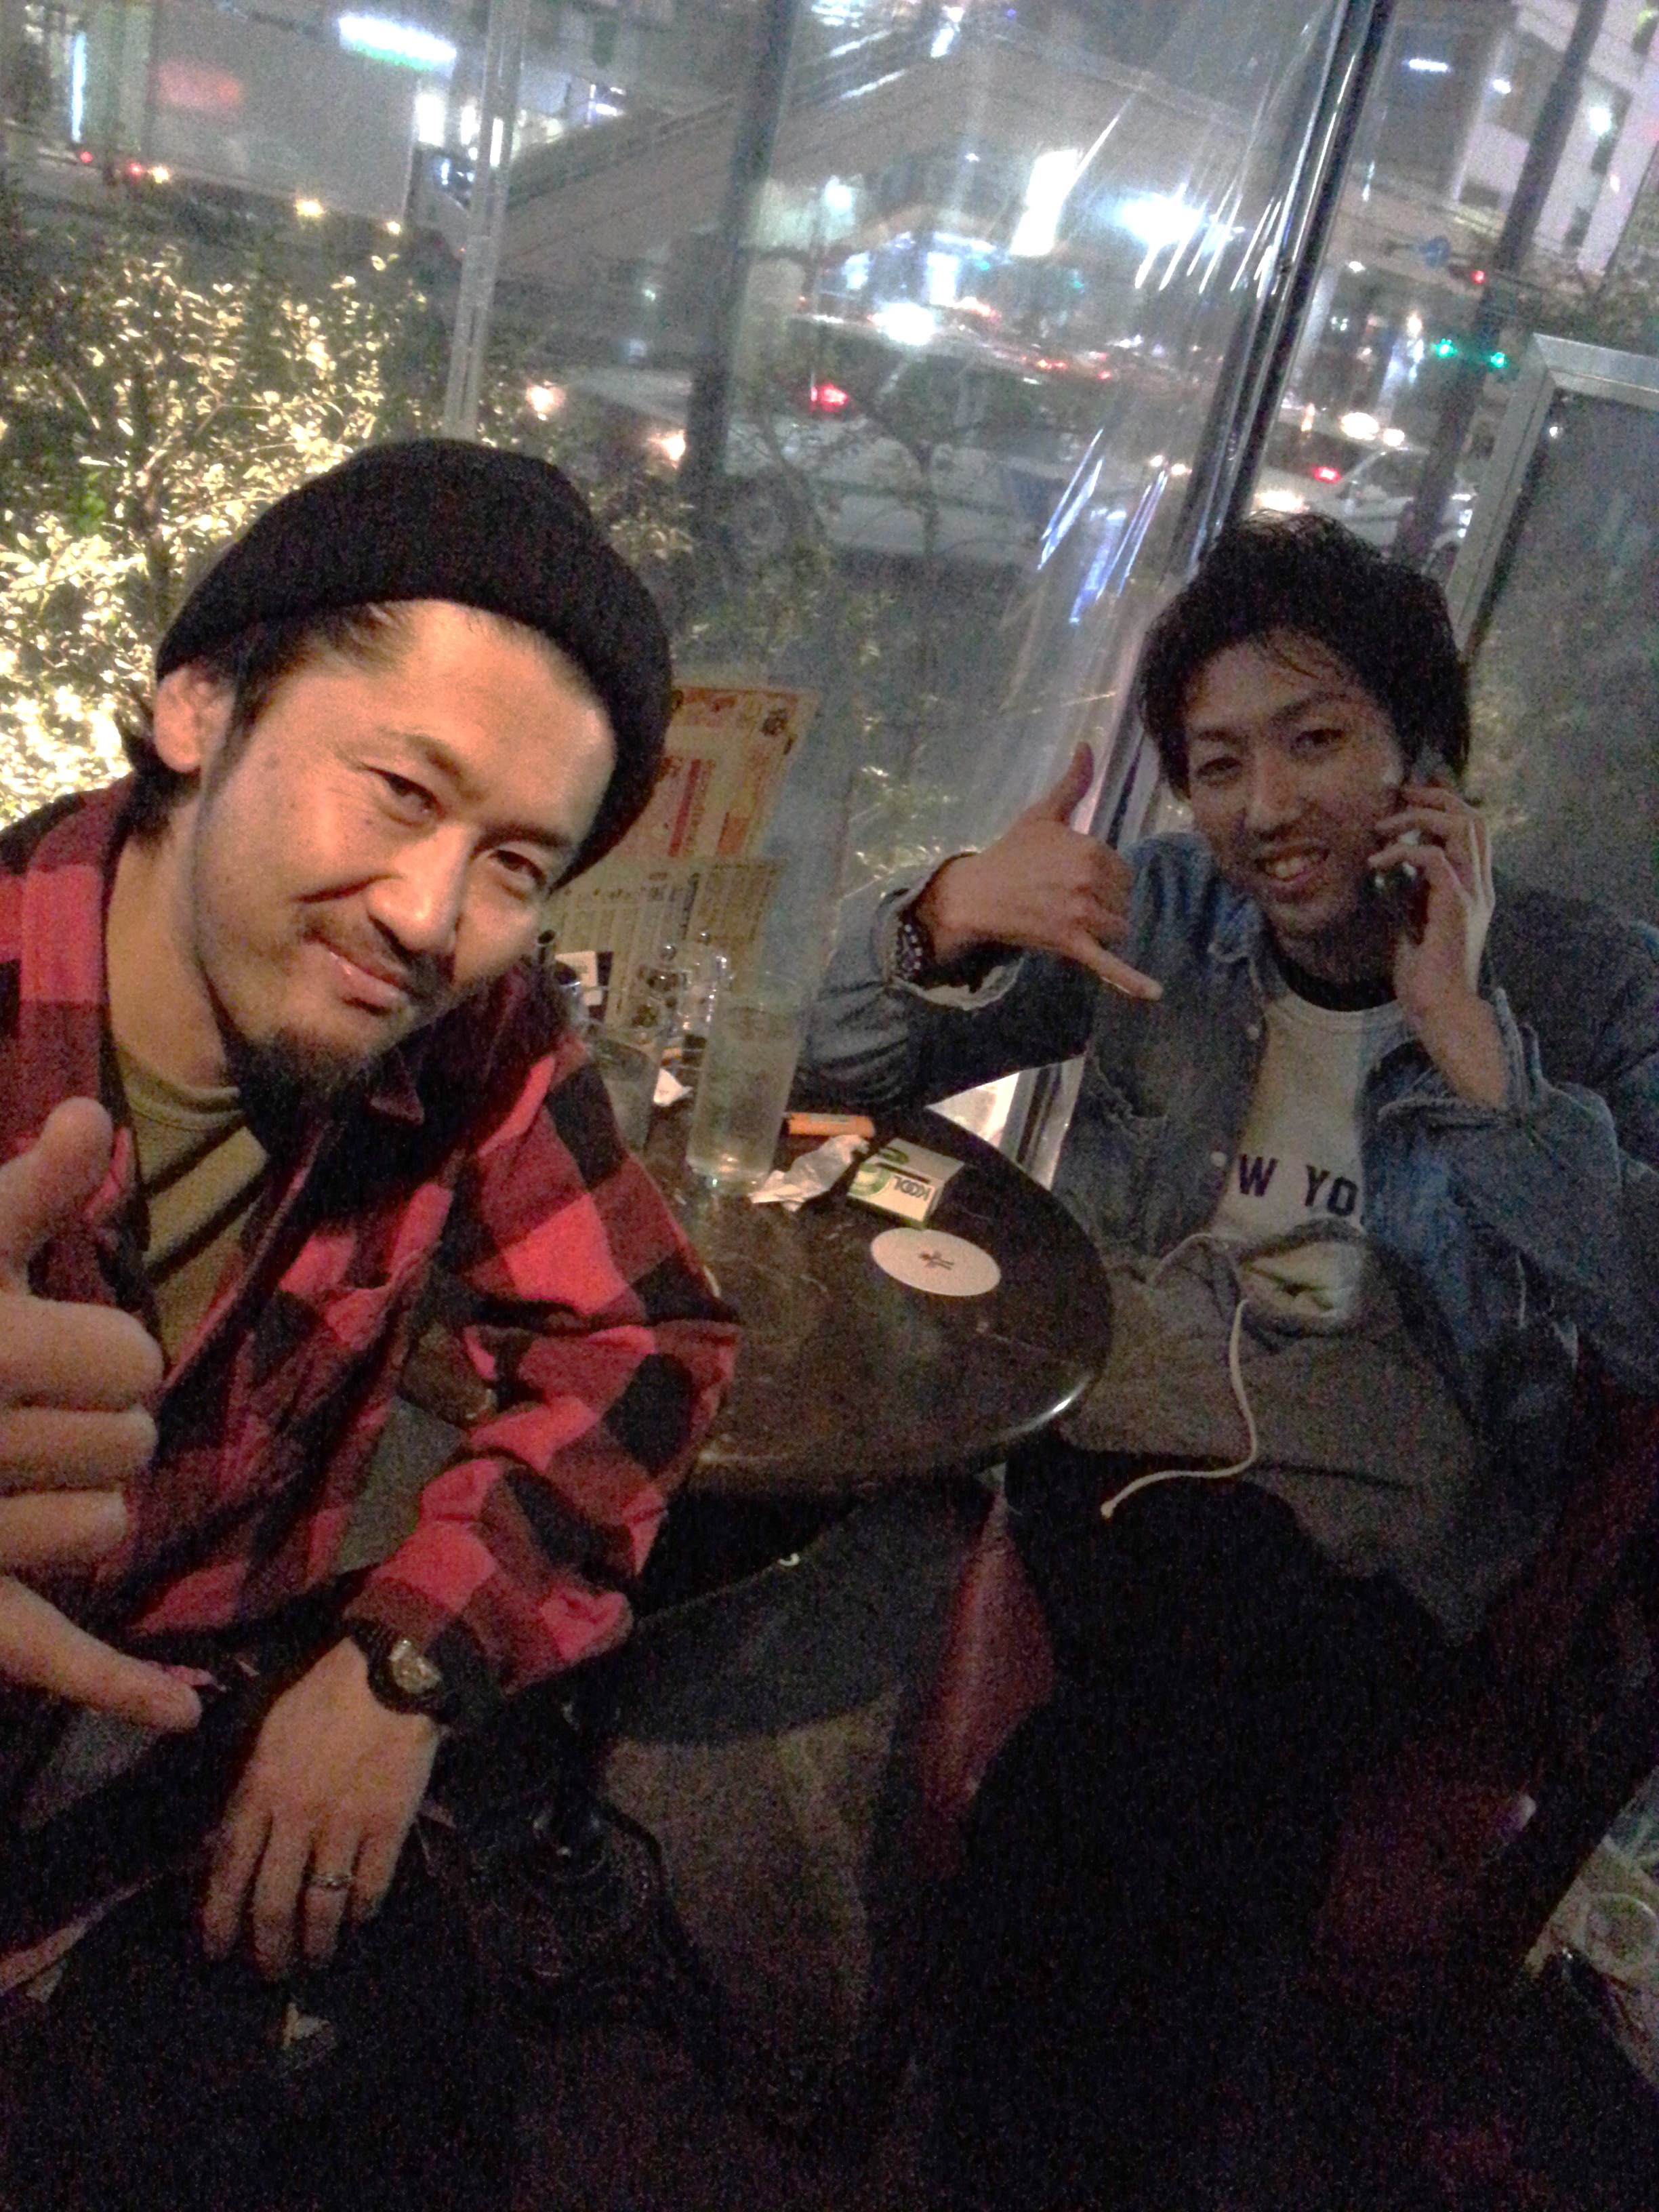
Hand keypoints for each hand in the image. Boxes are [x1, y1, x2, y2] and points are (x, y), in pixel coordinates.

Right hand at [0, 1099, 198, 1730]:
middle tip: (22, 1410)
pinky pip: (48, 1652)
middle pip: (132, 1443)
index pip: (131, 1358)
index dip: (104, 1352)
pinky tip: (186, 1711)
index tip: (54, 1347)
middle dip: (98, 1424)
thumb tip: (90, 1116)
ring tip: (4, 1475)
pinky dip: (120, 1687)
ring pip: (103, 1526)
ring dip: (73, 1505)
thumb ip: (20, 1192)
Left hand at [202, 1637, 439, 1975]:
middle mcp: (296, 1818)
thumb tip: (230, 1841)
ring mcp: (344, 1826)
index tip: (216, 1949)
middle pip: (272, 1900)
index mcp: (261, 1790)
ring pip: (321, 1905)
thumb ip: (249, 1788)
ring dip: (315, 1941)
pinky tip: (359, 1920)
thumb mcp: (269, 1733)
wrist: (393, 1675)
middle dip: (267, 1946)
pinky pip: (370, 1886)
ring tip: (314, 1959)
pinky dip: (362, 1910)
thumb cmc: (324, 1697)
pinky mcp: (387, 1827)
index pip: (229, 1868)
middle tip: (270, 1970)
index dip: (219, 1916)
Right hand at [915, 745, 1160, 999]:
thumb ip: (1072, 784)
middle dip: (1103, 904)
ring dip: (1103, 930)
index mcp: (1090, 849)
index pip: (1122, 872)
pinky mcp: (1072, 943)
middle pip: (1123, 901)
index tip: (1073, 879)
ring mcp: (1082, 914)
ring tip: (1071, 923)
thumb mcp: (1043, 814)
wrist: (976, 893)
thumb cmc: (1009, 854)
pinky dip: (1132, 981)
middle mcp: (1091, 880)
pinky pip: (1109, 965)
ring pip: (1118, 928)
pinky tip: (1154, 993)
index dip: (1103, 879)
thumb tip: (1088, 745)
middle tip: (1066, 901)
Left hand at [1369, 780, 1504, 1106]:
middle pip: (1473, 818)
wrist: (1440, 1009)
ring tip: (1383, 827)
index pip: (1472, 829)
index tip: (1410, 796)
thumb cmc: (1425, 975)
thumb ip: (1414, 891)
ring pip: (1462, 827)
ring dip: (1419, 818)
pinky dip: (1402, 851)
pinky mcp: (1455, 907)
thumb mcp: (1416, 921)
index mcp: (1474, 887)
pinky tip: (1376, 862)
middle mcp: (1480, 885)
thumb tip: (1395, 865)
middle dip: (1435, 797)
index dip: (1445, 803)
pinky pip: (1434, 858)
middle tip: (1400, 794)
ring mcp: (1472, 894)